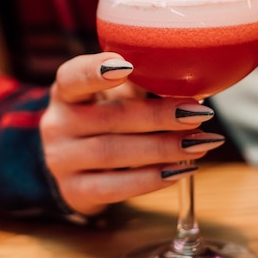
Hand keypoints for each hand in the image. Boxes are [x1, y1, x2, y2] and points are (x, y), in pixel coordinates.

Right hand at [40, 52, 223, 215]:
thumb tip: (187, 83)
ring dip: (162, 148)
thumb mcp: (112, 97)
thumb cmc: (104, 120)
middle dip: (158, 116)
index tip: (128, 66)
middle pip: (109, 118)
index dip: (96, 71)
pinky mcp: (74, 191)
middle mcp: (57, 124)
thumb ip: (139, 86)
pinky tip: (180, 171)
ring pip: (114, 153)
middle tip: (197, 114)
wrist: (75, 168)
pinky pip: (115, 187)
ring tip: (199, 143)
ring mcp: (61, 160)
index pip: (72, 77)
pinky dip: (151, 179)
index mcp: (66, 92)